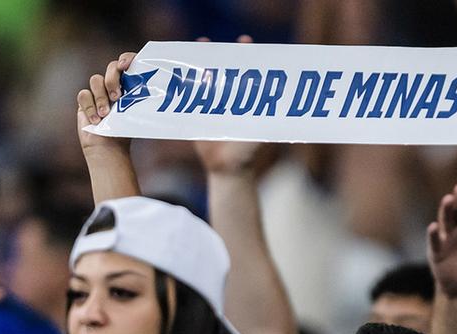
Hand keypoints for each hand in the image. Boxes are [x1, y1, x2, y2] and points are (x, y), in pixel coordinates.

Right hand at [76, 51, 136, 155]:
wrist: (108, 148)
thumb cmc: (125, 132)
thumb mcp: (136, 114)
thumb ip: (140, 100)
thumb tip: (156, 93)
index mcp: (128, 83)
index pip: (127, 62)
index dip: (127, 58)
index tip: (127, 65)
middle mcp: (113, 84)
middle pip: (111, 67)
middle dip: (113, 79)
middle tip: (117, 97)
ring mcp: (98, 91)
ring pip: (96, 80)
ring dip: (101, 96)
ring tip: (105, 114)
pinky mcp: (85, 101)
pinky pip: (84, 94)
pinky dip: (90, 107)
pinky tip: (96, 120)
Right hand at [192, 36, 264, 175]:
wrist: (229, 169)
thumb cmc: (250, 151)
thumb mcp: (260, 133)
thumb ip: (265, 119)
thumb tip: (276, 104)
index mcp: (247, 96)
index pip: (247, 69)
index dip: (246, 54)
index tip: (244, 42)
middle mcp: (230, 95)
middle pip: (224, 68)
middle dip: (219, 53)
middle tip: (208, 43)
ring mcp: (212, 103)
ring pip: (206, 78)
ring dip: (200, 62)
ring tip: (197, 47)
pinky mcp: (197, 114)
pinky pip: (189, 96)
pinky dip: (184, 83)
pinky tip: (179, 72)